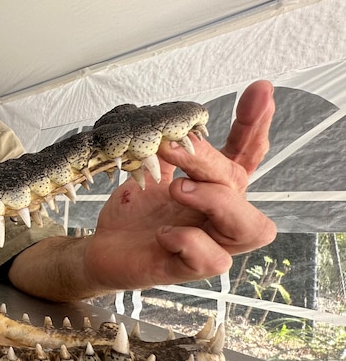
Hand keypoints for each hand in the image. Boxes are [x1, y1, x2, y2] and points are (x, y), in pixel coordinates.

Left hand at [84, 80, 276, 290]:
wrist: (101, 247)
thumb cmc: (133, 212)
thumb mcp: (150, 171)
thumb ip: (171, 150)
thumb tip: (178, 126)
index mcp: (214, 189)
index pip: (246, 156)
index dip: (254, 125)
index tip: (258, 91)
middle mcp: (219, 217)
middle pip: (241, 186)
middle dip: (210, 162)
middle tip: (172, 150)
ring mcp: (208, 244)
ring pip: (251, 228)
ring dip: (216, 201)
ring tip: (178, 189)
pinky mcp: (187, 269)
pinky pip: (214, 261)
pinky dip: (189, 242)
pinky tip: (163, 233)